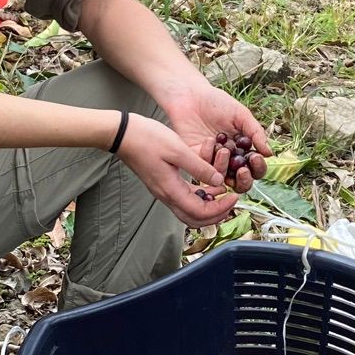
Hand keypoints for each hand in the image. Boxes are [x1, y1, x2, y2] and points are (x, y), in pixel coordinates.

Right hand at [116, 116, 236, 225]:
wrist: (121, 134)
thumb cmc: (147, 139)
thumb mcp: (178, 150)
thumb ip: (199, 167)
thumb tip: (219, 181)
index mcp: (171, 190)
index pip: (200, 213)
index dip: (220, 208)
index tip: (233, 196)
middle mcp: (166, 195)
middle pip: (194, 219)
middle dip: (215, 214)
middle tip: (230, 201)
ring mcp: (163, 191)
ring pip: (189, 210)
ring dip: (207, 206)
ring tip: (222, 192)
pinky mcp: (162, 184)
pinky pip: (183, 199)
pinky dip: (198, 196)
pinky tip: (207, 183)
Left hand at [160, 82, 270, 193]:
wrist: (191, 96)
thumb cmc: (217, 103)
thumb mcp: (241, 115)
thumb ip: (256, 133)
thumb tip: (269, 153)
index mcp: (243, 149)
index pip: (255, 168)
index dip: (258, 168)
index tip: (256, 158)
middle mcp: (230, 159)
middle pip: (241, 182)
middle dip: (244, 180)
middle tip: (242, 170)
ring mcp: (212, 161)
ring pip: (222, 178)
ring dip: (225, 167)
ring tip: (224, 150)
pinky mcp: (195, 159)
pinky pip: (204, 168)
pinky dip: (208, 156)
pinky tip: (210, 140)